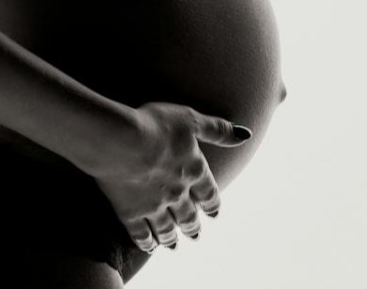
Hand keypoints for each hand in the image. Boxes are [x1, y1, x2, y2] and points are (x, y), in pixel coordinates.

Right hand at [85, 100, 251, 252]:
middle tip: (195, 237)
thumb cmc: (155, 125)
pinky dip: (146, 242)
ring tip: (173, 246)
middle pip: (188, 215)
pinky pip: (140, 233)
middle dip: (193, 227)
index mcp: (194, 170)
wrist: (121, 141)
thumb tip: (246, 134)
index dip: (212, 204)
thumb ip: (217, 129)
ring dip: (171, 238)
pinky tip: (148, 247)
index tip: (214, 215)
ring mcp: (153, 206)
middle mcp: (177, 193)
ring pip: (166, 228)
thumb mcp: (191, 119)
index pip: (209, 193)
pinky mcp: (130, 212)